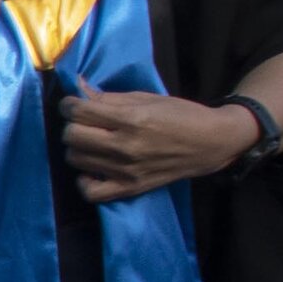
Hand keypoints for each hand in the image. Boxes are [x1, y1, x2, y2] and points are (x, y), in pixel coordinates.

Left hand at [65, 88, 260, 202]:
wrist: (212, 142)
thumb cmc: (181, 115)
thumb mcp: (147, 98)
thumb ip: (110, 98)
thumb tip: (78, 89)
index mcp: (132, 119)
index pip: (79, 112)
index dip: (70, 105)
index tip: (74, 104)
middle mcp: (126, 146)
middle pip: (71, 136)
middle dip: (73, 125)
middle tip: (85, 123)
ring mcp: (126, 170)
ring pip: (75, 159)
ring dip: (78, 148)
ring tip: (93, 143)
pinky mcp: (130, 188)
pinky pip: (90, 192)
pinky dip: (85, 180)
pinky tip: (93, 168)